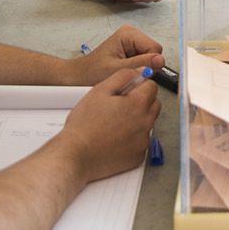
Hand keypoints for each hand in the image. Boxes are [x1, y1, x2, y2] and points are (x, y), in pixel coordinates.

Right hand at [57, 67, 159, 182]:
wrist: (75, 155)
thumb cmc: (84, 125)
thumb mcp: (100, 90)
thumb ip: (123, 76)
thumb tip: (140, 72)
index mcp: (138, 104)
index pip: (152, 86)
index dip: (138, 85)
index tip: (126, 90)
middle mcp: (146, 123)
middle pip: (154, 104)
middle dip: (141, 101)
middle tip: (119, 105)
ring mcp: (143, 142)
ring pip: (148, 123)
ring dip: (137, 120)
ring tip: (114, 123)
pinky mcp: (138, 157)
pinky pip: (141, 142)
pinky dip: (133, 139)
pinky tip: (115, 138)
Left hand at [76, 24, 163, 83]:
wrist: (79, 77)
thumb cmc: (91, 72)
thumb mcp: (117, 70)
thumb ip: (140, 64)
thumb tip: (160, 60)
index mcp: (128, 34)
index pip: (155, 49)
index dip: (149, 64)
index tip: (135, 72)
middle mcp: (132, 34)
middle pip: (154, 53)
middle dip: (144, 66)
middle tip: (127, 73)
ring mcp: (132, 42)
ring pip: (151, 58)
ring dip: (140, 68)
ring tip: (124, 73)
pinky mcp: (131, 50)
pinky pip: (145, 61)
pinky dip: (137, 69)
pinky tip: (125, 72)